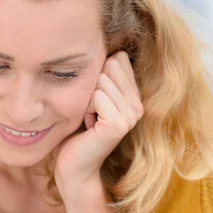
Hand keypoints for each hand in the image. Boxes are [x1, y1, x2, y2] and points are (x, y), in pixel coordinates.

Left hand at [54, 51, 142, 194]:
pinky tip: (89, 127)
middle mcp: (138, 106)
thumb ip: (102, 76)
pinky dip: (85, 109)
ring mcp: (131, 115)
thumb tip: (108, 46)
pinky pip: (96, 95)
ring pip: (101, 80)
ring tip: (89, 120)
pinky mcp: (119, 124)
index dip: (97, 76)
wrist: (73, 166)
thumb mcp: (91, 98)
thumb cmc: (76, 131)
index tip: (94, 102)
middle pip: (110, 65)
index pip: (118, 58)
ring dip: (86, 100)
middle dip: (91, 87)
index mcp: (134, 97)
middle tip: (91, 112)